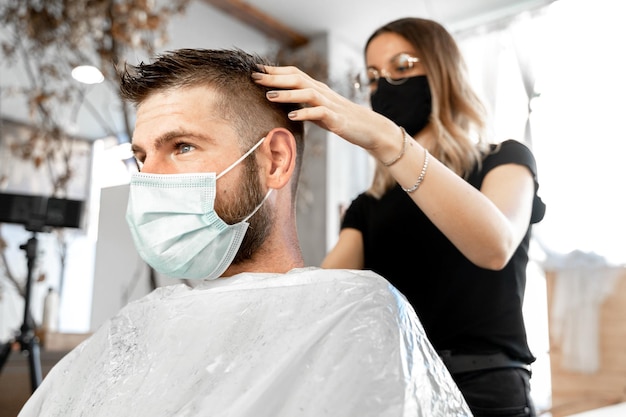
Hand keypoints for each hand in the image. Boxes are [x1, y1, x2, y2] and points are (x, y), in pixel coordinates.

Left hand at [252, 65, 398, 155]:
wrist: (369, 128)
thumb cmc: (341, 119)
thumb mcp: (318, 109)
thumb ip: (303, 104)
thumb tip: (283, 104)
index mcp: (317, 88)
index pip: (294, 73)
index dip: (275, 70)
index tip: (256, 70)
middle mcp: (322, 92)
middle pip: (297, 79)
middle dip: (275, 77)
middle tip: (255, 77)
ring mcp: (330, 105)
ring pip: (307, 93)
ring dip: (287, 93)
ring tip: (269, 96)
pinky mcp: (336, 119)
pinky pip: (319, 113)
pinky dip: (305, 113)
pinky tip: (292, 116)